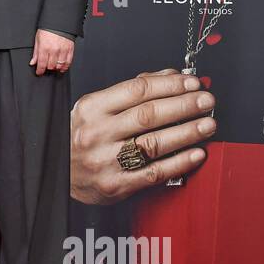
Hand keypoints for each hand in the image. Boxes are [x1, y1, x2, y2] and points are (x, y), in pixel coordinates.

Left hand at [30, 29, 73, 74]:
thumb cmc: (47, 29)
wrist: (59, 22)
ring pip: (59, 65)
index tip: (39, 72)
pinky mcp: (70, 49)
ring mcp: (63, 50)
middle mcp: (54, 50)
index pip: (42, 64)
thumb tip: (33, 62)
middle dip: (47, 68)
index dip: (40, 71)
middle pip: (51, 66)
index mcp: (44, 47)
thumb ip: (36, 52)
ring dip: (56, 68)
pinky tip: (62, 67)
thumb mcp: (38, 39)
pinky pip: (68, 62)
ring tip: (54, 66)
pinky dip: (65, 66)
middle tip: (46, 66)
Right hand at [70, 69, 215, 204]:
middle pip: (149, 114)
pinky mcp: (115, 185)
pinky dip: (179, 163)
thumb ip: (129, 92)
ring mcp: (106, 161)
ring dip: (187, 132)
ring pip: (154, 143)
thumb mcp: (93, 108)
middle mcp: (97, 133)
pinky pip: (153, 173)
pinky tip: (196, 154)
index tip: (192, 82)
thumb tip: (169, 77)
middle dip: (184, 105)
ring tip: (208, 124)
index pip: (137, 90)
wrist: (55, 173)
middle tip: (207, 101)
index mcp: (91, 108)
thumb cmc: (78, 138)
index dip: (169, 85)